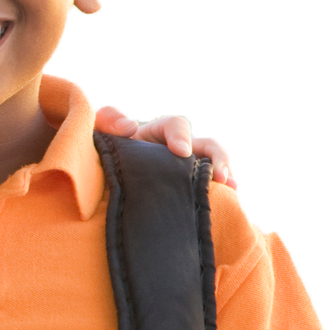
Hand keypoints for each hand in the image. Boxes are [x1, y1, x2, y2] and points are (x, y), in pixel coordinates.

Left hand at [93, 106, 235, 187]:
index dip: (180, 135)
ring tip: (231, 190)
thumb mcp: (98, 138)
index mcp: (156, 137)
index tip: (181, 152)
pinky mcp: (190, 197)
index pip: (175, 125)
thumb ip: (106, 122)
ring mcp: (187, 176)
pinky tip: (228, 208)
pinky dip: (223, 199)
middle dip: (218, 157)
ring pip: (216, 170)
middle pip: (210, 146)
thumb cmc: (100, 162)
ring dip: (228, 177)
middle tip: (220, 176)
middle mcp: (177, 155)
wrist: (99, 196)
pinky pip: (213, 195)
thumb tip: (131, 126)